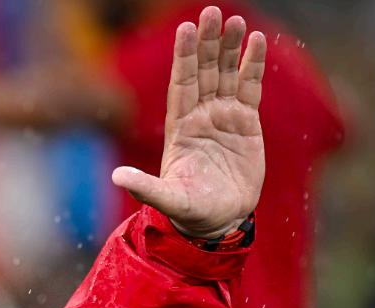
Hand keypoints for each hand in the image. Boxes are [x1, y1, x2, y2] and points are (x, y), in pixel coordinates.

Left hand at [112, 6, 266, 238]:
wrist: (217, 221)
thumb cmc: (189, 211)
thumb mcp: (167, 199)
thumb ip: (144, 187)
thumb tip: (117, 178)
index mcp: (180, 128)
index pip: (182, 84)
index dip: (184, 57)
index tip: (186, 29)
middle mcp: (200, 116)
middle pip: (204, 71)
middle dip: (207, 43)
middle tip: (212, 12)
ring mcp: (223, 117)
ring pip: (226, 74)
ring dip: (230, 48)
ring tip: (235, 20)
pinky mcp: (246, 124)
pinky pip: (249, 87)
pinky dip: (253, 65)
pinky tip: (257, 41)